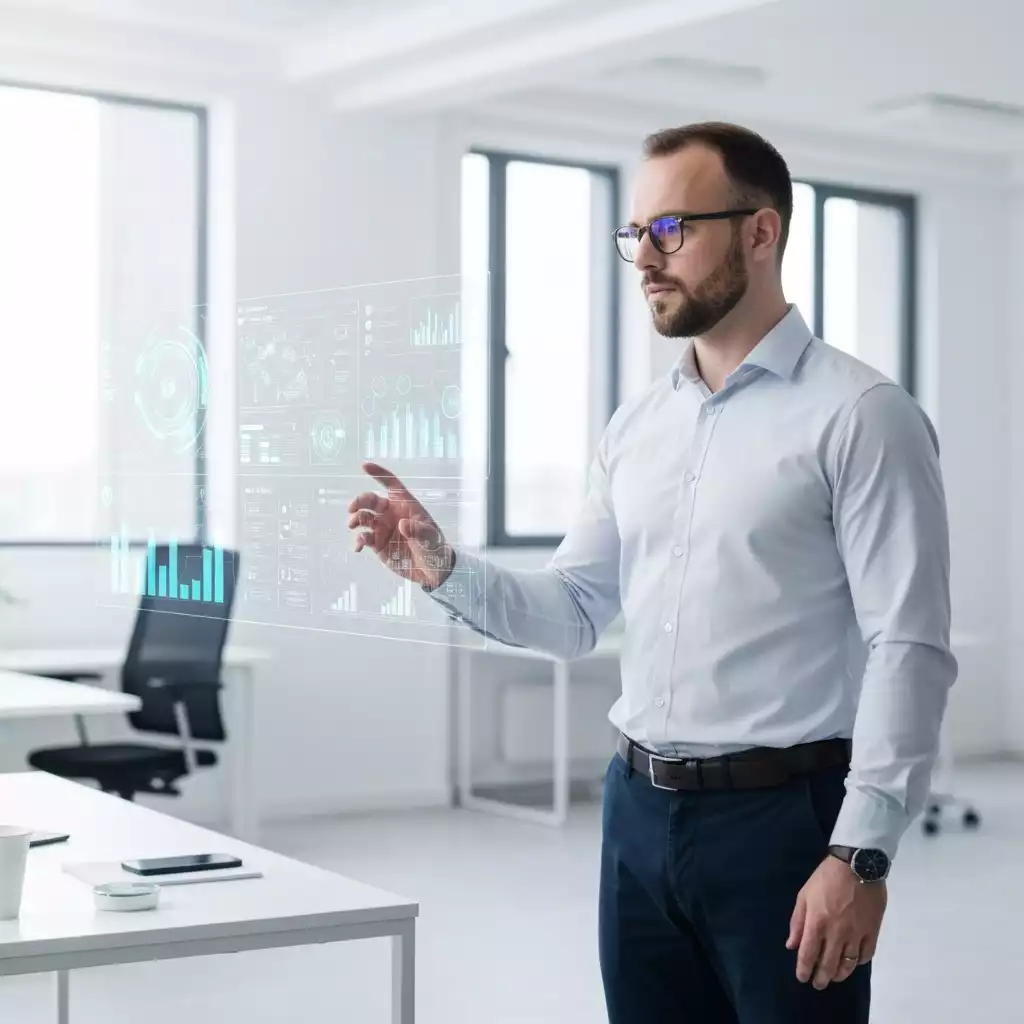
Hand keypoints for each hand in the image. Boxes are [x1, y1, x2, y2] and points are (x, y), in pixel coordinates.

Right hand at [348, 462, 454, 590]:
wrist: (432, 570)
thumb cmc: (435, 547)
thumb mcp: (431, 539)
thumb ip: (418, 531)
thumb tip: (402, 524)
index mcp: (406, 505)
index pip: (391, 484)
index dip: (379, 473)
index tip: (364, 466)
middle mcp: (391, 514)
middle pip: (371, 500)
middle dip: (360, 501)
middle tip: (352, 508)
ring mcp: (383, 528)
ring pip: (363, 517)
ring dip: (356, 519)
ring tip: (353, 526)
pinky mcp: (378, 544)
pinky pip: (363, 538)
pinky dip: (358, 541)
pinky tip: (358, 547)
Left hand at [786, 854, 886, 989]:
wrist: (856, 865)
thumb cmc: (826, 878)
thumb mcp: (804, 895)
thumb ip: (798, 922)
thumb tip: (792, 945)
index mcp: (817, 923)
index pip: (809, 954)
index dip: (804, 969)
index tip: (802, 978)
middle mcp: (837, 933)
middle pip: (829, 964)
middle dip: (821, 977)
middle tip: (818, 984)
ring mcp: (856, 934)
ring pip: (848, 963)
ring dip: (840, 974)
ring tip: (834, 977)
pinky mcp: (872, 931)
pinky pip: (866, 955)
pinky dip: (859, 962)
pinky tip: (853, 962)